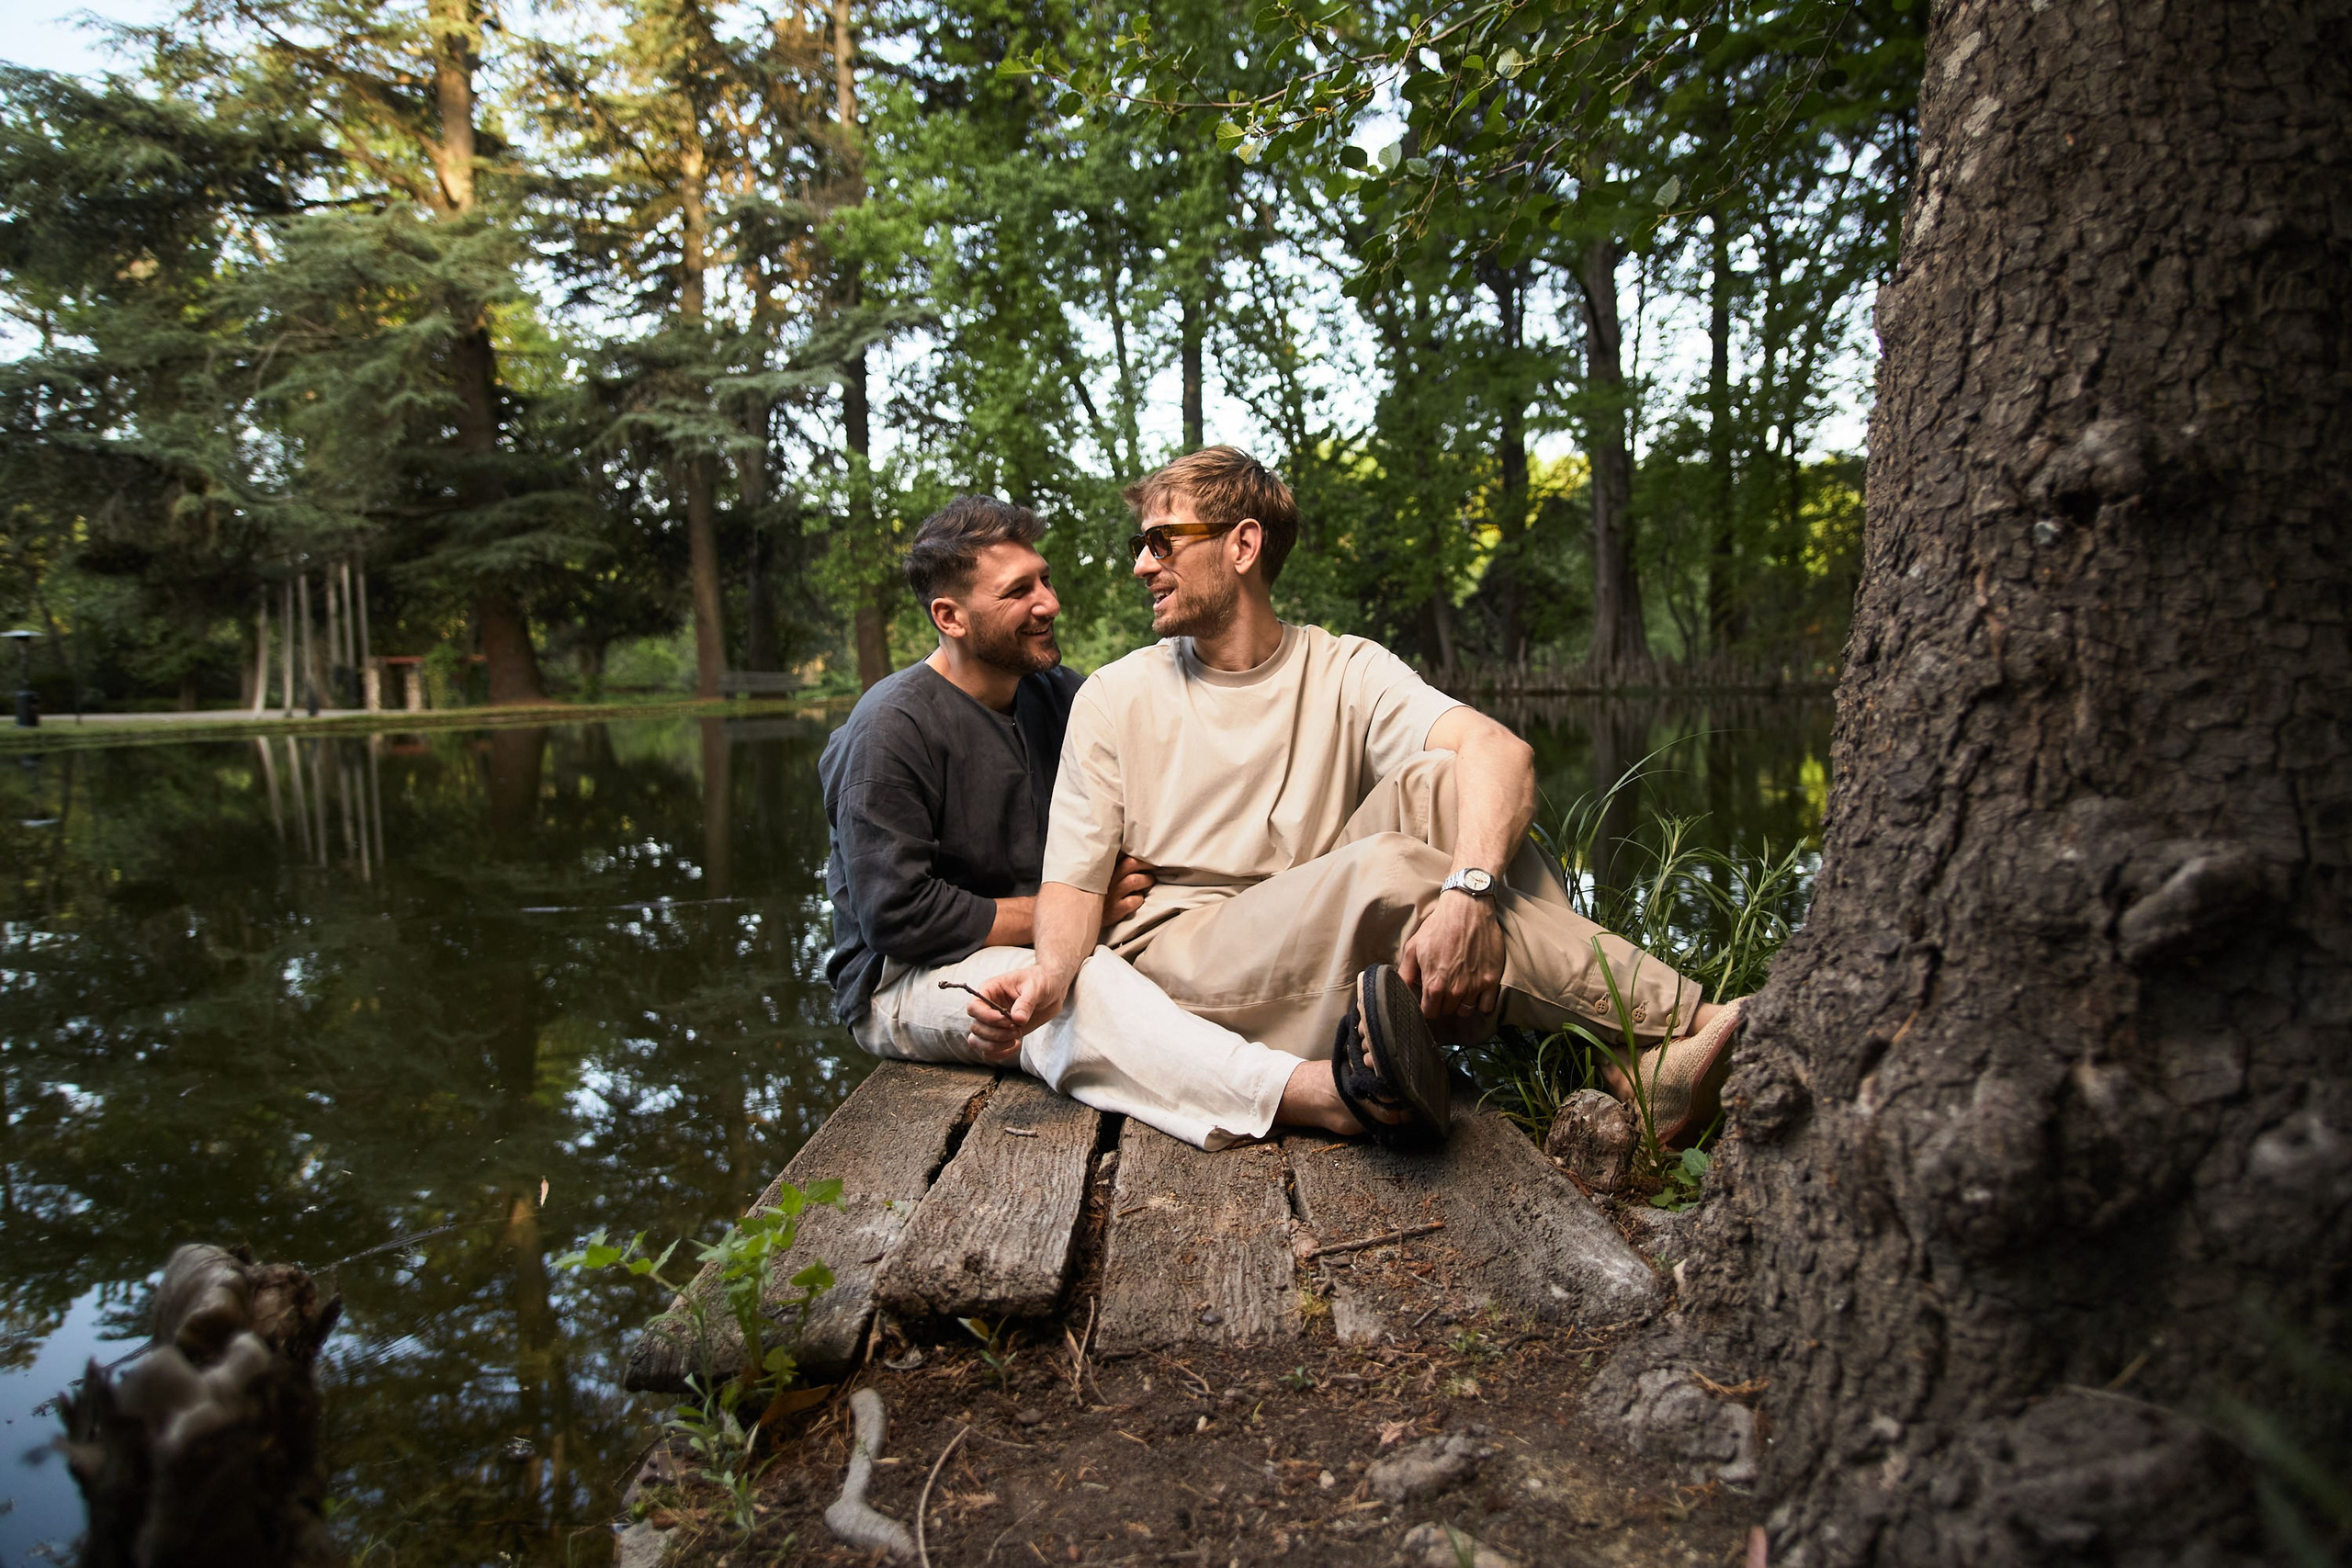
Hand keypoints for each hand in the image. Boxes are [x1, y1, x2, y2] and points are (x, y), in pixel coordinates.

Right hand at [965, 963, 1072, 1062]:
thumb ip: (1026, 1003)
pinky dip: (1000, 1053)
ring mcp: (992, 1023)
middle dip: (996, 1033)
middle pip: (976, 1027)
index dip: (987, 1017)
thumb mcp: (1035, 987)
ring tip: (1016, 1038)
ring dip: (995, 1045)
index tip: (1007, 1021)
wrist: (1051, 992)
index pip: (974, 1007)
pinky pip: (988, 1051)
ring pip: (977, 1041)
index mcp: (989, 990)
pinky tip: (1017, 1045)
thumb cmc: (1040, 982)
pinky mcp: (1000, 1035)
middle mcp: (986, 1008)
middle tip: (1017, 1029)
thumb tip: (1017, 1020)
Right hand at [1103, 854, 1155, 929]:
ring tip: (1150, 881)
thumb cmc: (1096, 895)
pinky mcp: (1116, 909)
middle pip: (1131, 863)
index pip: (1121, 852)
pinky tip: (1138, 899)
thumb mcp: (1098, 877)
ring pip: (1135, 880)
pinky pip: (1133, 901)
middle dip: (1146, 863)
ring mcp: (1112, 894)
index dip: (1134, 851)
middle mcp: (1108, 879)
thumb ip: (1111, 865)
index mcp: (1104, 868)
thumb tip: (1128, 854)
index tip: (1143, 852)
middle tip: (1153, 865)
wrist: (1082, 916)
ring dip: (1147, 880)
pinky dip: (1139, 899)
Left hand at [1397, 892, 1503, 1020]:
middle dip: (1443, 1003)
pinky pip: (1486, 1006)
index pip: (1429, 1013)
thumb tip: (1400, 990)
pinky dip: (1481, 1002)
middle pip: (1447, 1011)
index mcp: (1434, 984)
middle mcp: (1455, 990)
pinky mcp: (1492, 980)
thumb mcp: (1414, 947)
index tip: (1429, 999)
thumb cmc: (1439, 926)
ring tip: (1458, 987)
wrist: (1468, 908)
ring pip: (1466, 1010)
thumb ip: (1406, 973)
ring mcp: (1475, 986)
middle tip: (1443, 987)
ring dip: (1461, 1003)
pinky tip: (1475, 990)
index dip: (1427, 1007)